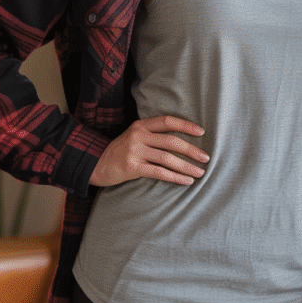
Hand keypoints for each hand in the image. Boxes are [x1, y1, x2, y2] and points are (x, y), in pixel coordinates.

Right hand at [89, 115, 209, 187]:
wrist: (95, 164)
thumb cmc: (120, 151)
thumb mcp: (134, 137)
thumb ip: (152, 135)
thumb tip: (181, 141)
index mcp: (140, 125)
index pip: (167, 121)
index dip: (186, 126)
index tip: (201, 132)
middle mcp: (138, 136)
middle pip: (171, 141)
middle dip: (191, 150)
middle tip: (206, 157)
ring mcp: (134, 151)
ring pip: (167, 158)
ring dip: (186, 167)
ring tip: (199, 173)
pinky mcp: (132, 167)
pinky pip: (159, 172)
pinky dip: (175, 177)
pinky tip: (186, 181)